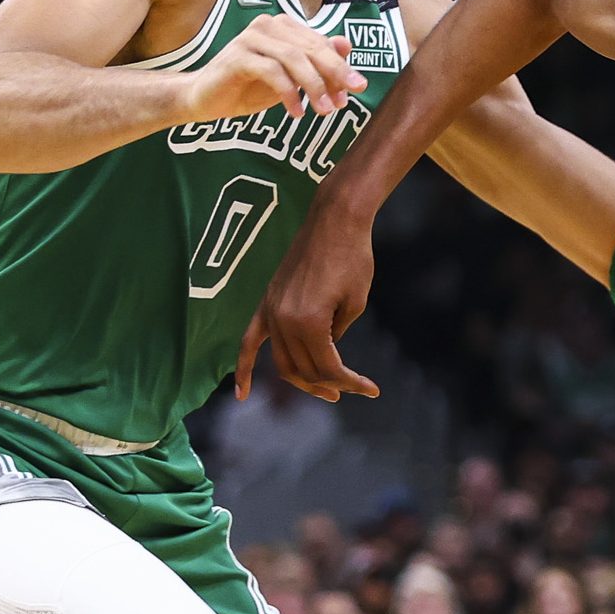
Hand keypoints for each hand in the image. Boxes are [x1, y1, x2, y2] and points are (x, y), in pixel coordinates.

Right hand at [181, 13, 365, 122]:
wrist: (206, 99)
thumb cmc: (251, 87)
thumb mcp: (292, 79)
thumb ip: (317, 63)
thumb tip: (347, 45)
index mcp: (284, 27)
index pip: (321, 43)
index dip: (340, 66)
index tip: (355, 90)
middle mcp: (268, 25)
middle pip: (311, 48)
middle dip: (334, 74)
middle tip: (348, 98)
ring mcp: (250, 38)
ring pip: (294, 58)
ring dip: (314, 86)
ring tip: (325, 110)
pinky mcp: (237, 56)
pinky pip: (271, 72)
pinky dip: (289, 93)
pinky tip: (297, 112)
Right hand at [236, 195, 380, 402]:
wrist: (334, 219)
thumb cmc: (354, 258)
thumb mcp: (355, 304)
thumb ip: (335, 335)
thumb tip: (325, 354)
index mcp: (310, 323)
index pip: (328, 368)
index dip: (351, 383)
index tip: (372, 390)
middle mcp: (284, 321)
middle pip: (304, 369)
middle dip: (330, 384)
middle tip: (352, 389)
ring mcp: (271, 311)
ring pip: (282, 361)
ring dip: (303, 380)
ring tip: (327, 390)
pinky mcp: (266, 301)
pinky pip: (249, 340)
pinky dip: (244, 368)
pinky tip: (242, 394)